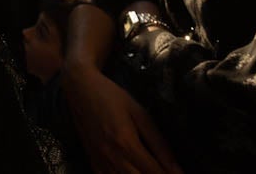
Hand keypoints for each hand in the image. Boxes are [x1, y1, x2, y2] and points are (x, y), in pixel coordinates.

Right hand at [62, 64, 183, 173]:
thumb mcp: (140, 113)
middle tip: (168, 172)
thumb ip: (158, 142)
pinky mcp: (93, 163)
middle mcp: (112, 157)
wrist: (79, 89)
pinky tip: (132, 173)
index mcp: (126, 143)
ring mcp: (100, 163)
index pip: (155, 172)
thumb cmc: (112, 97)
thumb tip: (176, 167)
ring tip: (151, 172)